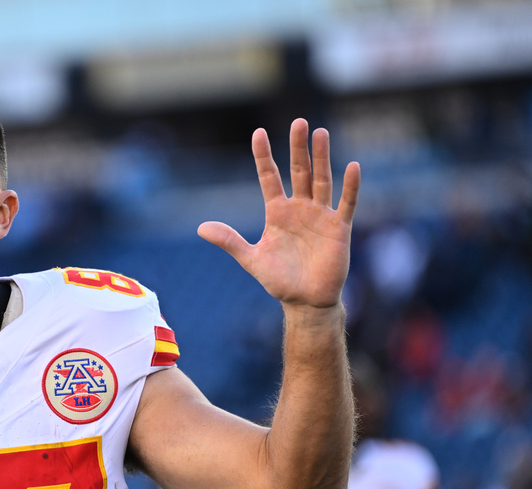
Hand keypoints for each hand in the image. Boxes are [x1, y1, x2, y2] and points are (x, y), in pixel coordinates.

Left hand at [198, 119, 359, 309]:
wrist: (305, 301)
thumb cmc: (279, 280)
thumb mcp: (251, 259)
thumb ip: (229, 241)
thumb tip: (201, 228)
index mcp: (277, 212)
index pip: (269, 177)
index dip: (263, 156)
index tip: (258, 132)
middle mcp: (299, 208)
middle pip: (299, 171)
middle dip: (298, 147)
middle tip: (298, 122)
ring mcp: (321, 215)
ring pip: (321, 180)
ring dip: (322, 158)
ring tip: (321, 133)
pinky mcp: (339, 228)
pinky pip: (346, 203)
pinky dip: (350, 187)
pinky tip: (352, 167)